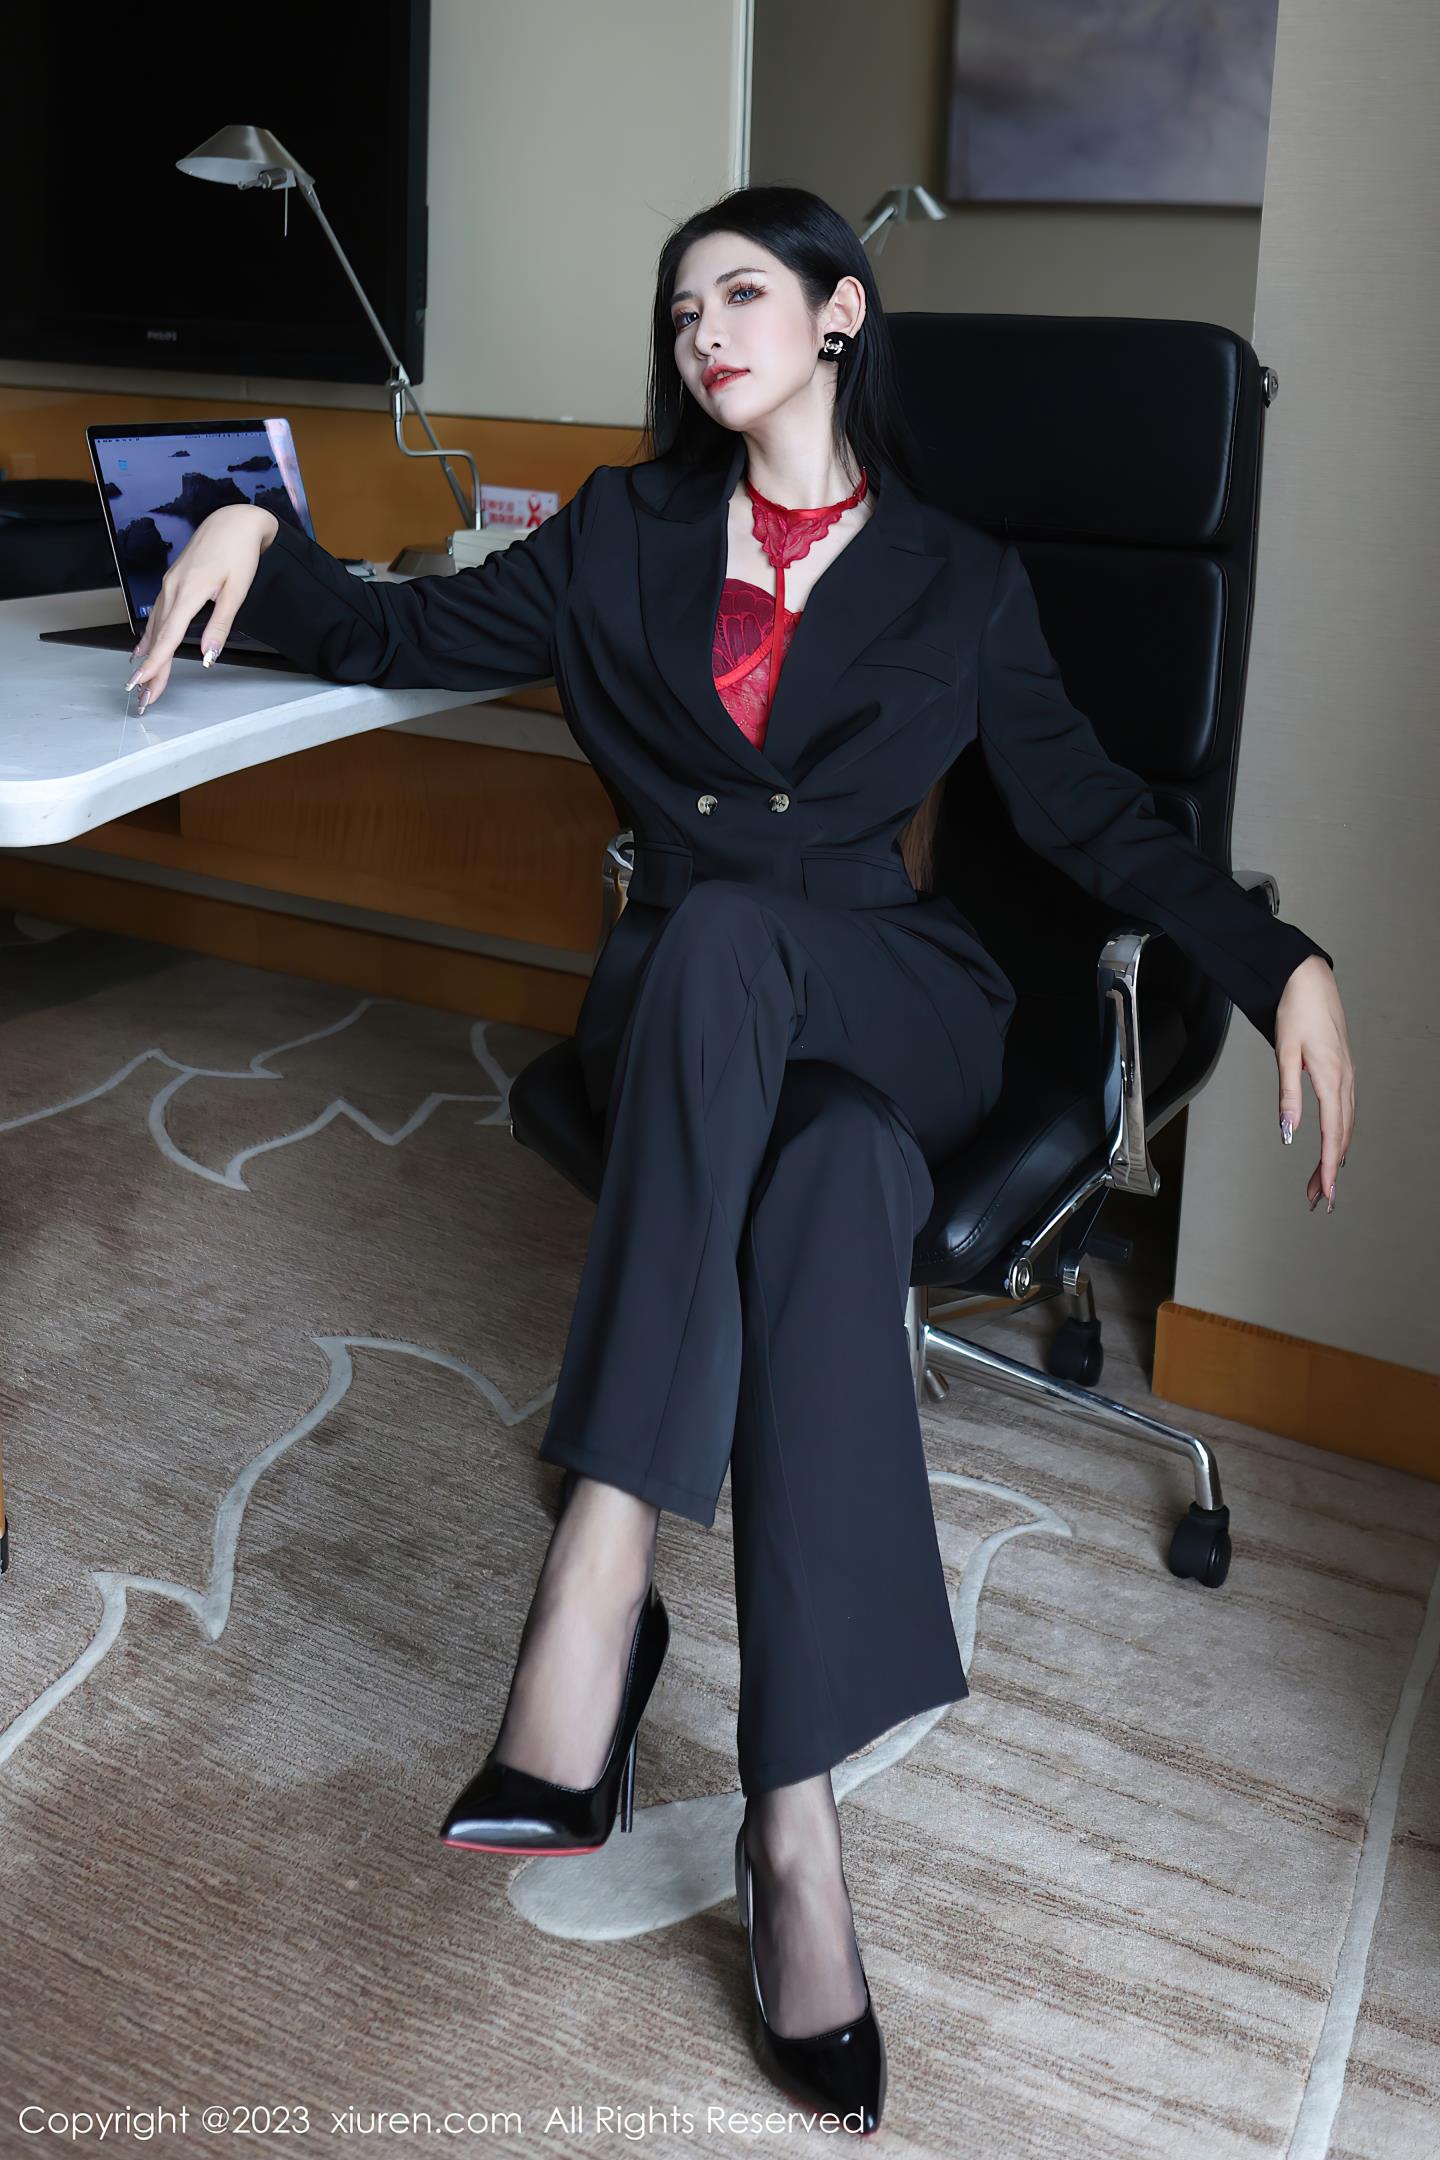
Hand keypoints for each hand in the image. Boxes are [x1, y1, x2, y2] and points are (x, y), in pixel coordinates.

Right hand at [124, 505, 279, 710]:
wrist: (232, 521)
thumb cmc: (239, 553)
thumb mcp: (236, 591)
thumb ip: (220, 625)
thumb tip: (207, 655)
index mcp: (188, 592)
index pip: (168, 637)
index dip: (155, 664)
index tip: (142, 684)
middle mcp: (172, 589)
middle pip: (158, 637)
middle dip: (150, 669)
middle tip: (142, 697)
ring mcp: (170, 585)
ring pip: (155, 627)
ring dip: (149, 656)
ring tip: (142, 681)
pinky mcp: (173, 582)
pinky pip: (157, 614)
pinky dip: (150, 635)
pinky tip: (143, 649)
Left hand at [1275, 955, 1354, 1212]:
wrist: (1309, 979)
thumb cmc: (1295, 1011)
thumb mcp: (1285, 1053)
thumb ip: (1288, 1095)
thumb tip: (1288, 1132)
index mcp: (1331, 1079)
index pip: (1332, 1135)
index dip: (1328, 1168)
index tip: (1326, 1194)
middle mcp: (1344, 1080)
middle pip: (1341, 1137)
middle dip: (1330, 1171)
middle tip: (1318, 1199)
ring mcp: (1346, 1075)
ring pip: (1346, 1126)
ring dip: (1335, 1156)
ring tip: (1321, 1181)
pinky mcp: (1342, 1070)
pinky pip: (1346, 1111)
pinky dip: (1341, 1135)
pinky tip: (1334, 1145)